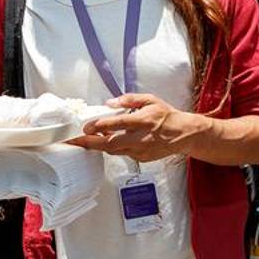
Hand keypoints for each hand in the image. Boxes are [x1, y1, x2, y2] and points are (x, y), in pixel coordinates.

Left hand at [67, 93, 202, 162]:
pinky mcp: (141, 158)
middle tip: (75, 141)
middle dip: (90, 143)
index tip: (87, 127)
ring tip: (86, 140)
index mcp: (143, 121)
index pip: (118, 124)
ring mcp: (141, 150)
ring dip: (98, 145)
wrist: (183, 134)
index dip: (100, 126)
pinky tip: (106, 141)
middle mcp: (141, 138)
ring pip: (114, 150)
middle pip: (111, 143)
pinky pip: (122, 153)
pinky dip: (112, 148)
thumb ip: (129, 100)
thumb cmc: (166, 116)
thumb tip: (110, 103)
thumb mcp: (150, 100)